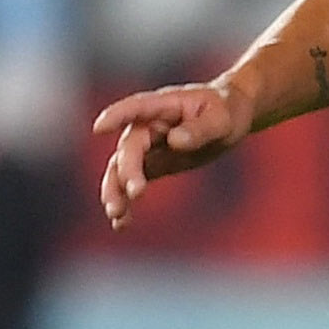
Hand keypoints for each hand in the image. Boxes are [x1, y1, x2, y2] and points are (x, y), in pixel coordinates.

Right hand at [94, 81, 250, 227]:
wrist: (229, 116)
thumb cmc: (224, 111)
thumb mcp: (220, 119)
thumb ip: (199, 130)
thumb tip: (174, 141)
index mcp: (163, 106)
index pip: (136, 108)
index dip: (117, 116)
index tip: (99, 128)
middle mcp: (147, 125)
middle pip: (130, 148)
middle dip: (128, 170)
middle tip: (136, 193)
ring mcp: (146, 146)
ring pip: (120, 168)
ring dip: (115, 190)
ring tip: (117, 215)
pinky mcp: (151, 165)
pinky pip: (131, 183)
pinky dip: (125, 202)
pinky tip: (120, 223)